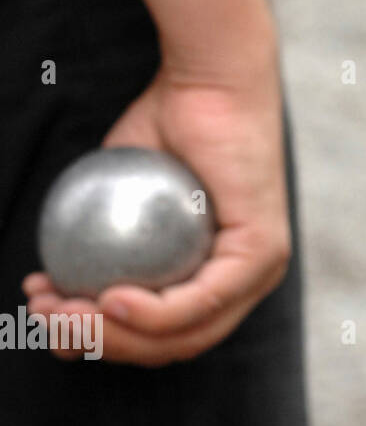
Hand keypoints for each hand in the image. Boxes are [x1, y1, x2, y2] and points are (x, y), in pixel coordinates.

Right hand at [23, 50, 290, 365]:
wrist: (206, 80)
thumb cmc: (164, 123)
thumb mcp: (119, 193)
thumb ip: (99, 244)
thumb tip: (55, 295)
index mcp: (217, 274)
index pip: (159, 332)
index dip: (99, 339)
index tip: (45, 318)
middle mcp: (246, 281)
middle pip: (168, 345)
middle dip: (97, 343)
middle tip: (44, 318)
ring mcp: (260, 270)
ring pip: (182, 333)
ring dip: (111, 332)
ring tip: (60, 311)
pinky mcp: (263, 252)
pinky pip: (200, 301)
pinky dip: (151, 312)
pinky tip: (108, 300)